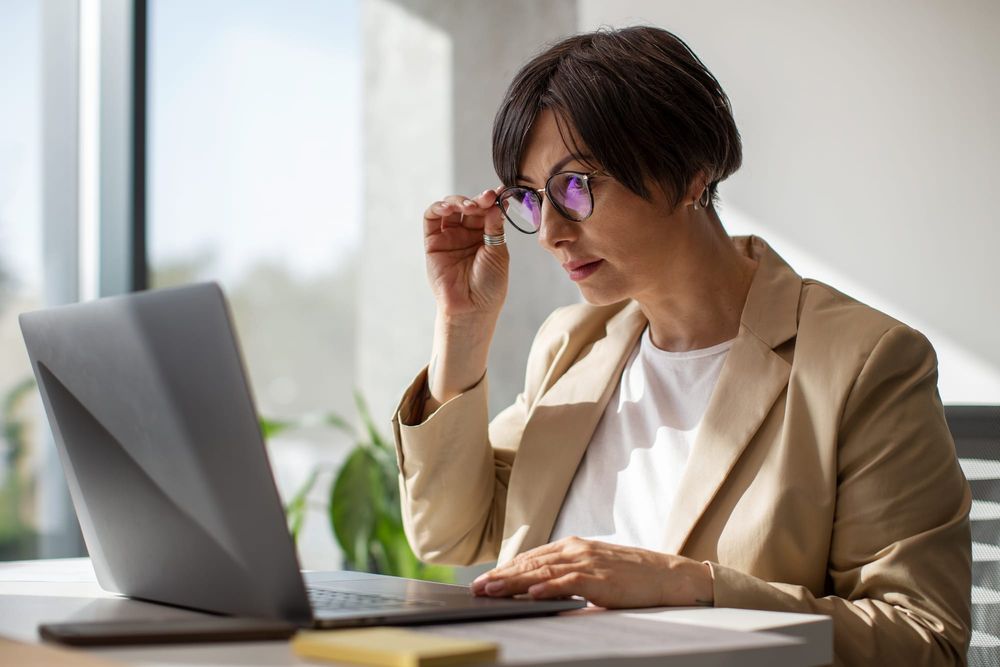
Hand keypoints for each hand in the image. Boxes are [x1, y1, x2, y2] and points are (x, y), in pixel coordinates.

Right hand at [423, 188, 507, 320]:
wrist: (471, 308)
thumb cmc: (489, 285)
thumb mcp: (497, 252)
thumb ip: (493, 226)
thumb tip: (494, 202)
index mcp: (486, 235)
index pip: (487, 210)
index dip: (492, 200)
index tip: (500, 192)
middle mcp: (467, 234)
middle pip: (469, 206)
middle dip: (478, 199)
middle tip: (487, 198)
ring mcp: (449, 237)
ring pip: (450, 208)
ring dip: (459, 201)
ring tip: (469, 206)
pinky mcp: (432, 242)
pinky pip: (432, 218)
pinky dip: (439, 208)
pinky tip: (450, 207)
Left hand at [470, 537, 714, 608]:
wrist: (667, 575)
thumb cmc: (630, 574)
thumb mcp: (594, 566)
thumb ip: (567, 571)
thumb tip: (537, 585)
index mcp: (573, 545)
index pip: (531, 557)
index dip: (505, 568)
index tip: (484, 580)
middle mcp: (577, 550)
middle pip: (531, 563)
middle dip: (501, 576)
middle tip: (476, 588)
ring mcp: (588, 563)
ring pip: (543, 572)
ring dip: (514, 582)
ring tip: (492, 591)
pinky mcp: (601, 580)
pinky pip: (569, 583)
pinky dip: (548, 588)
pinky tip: (531, 594)